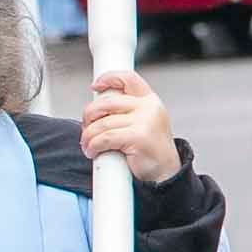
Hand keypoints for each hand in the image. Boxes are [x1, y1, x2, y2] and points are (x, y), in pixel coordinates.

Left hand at [80, 70, 179, 184]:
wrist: (165, 173)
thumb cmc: (149, 150)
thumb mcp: (142, 123)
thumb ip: (126, 111)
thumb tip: (96, 107)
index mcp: (150, 100)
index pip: (128, 79)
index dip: (108, 78)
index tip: (95, 86)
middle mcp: (149, 107)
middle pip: (107, 102)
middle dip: (89, 116)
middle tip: (86, 130)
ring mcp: (145, 121)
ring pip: (102, 123)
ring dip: (88, 136)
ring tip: (88, 145)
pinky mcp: (138, 137)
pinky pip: (105, 138)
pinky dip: (93, 145)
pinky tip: (92, 151)